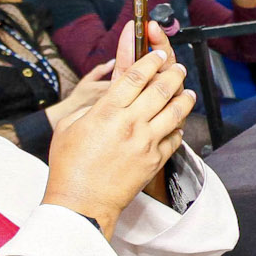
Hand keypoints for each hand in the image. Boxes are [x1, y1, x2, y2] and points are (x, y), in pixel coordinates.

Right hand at [41, 20, 193, 238]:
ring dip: (184, 97)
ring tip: (186, 90)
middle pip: (162, 88)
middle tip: (177, 67)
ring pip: (176, 111)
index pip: (136, 76)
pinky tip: (178, 122)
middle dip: (173, 73)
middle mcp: (131, 124)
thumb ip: (93, 108)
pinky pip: (175, 137)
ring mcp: (147, 143)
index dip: (151, 60)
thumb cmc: (69, 165)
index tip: (159, 54)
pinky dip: (178, 126)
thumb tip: (111, 99)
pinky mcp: (155, 161)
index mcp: (108, 112)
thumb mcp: (69, 126)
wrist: (81, 202)